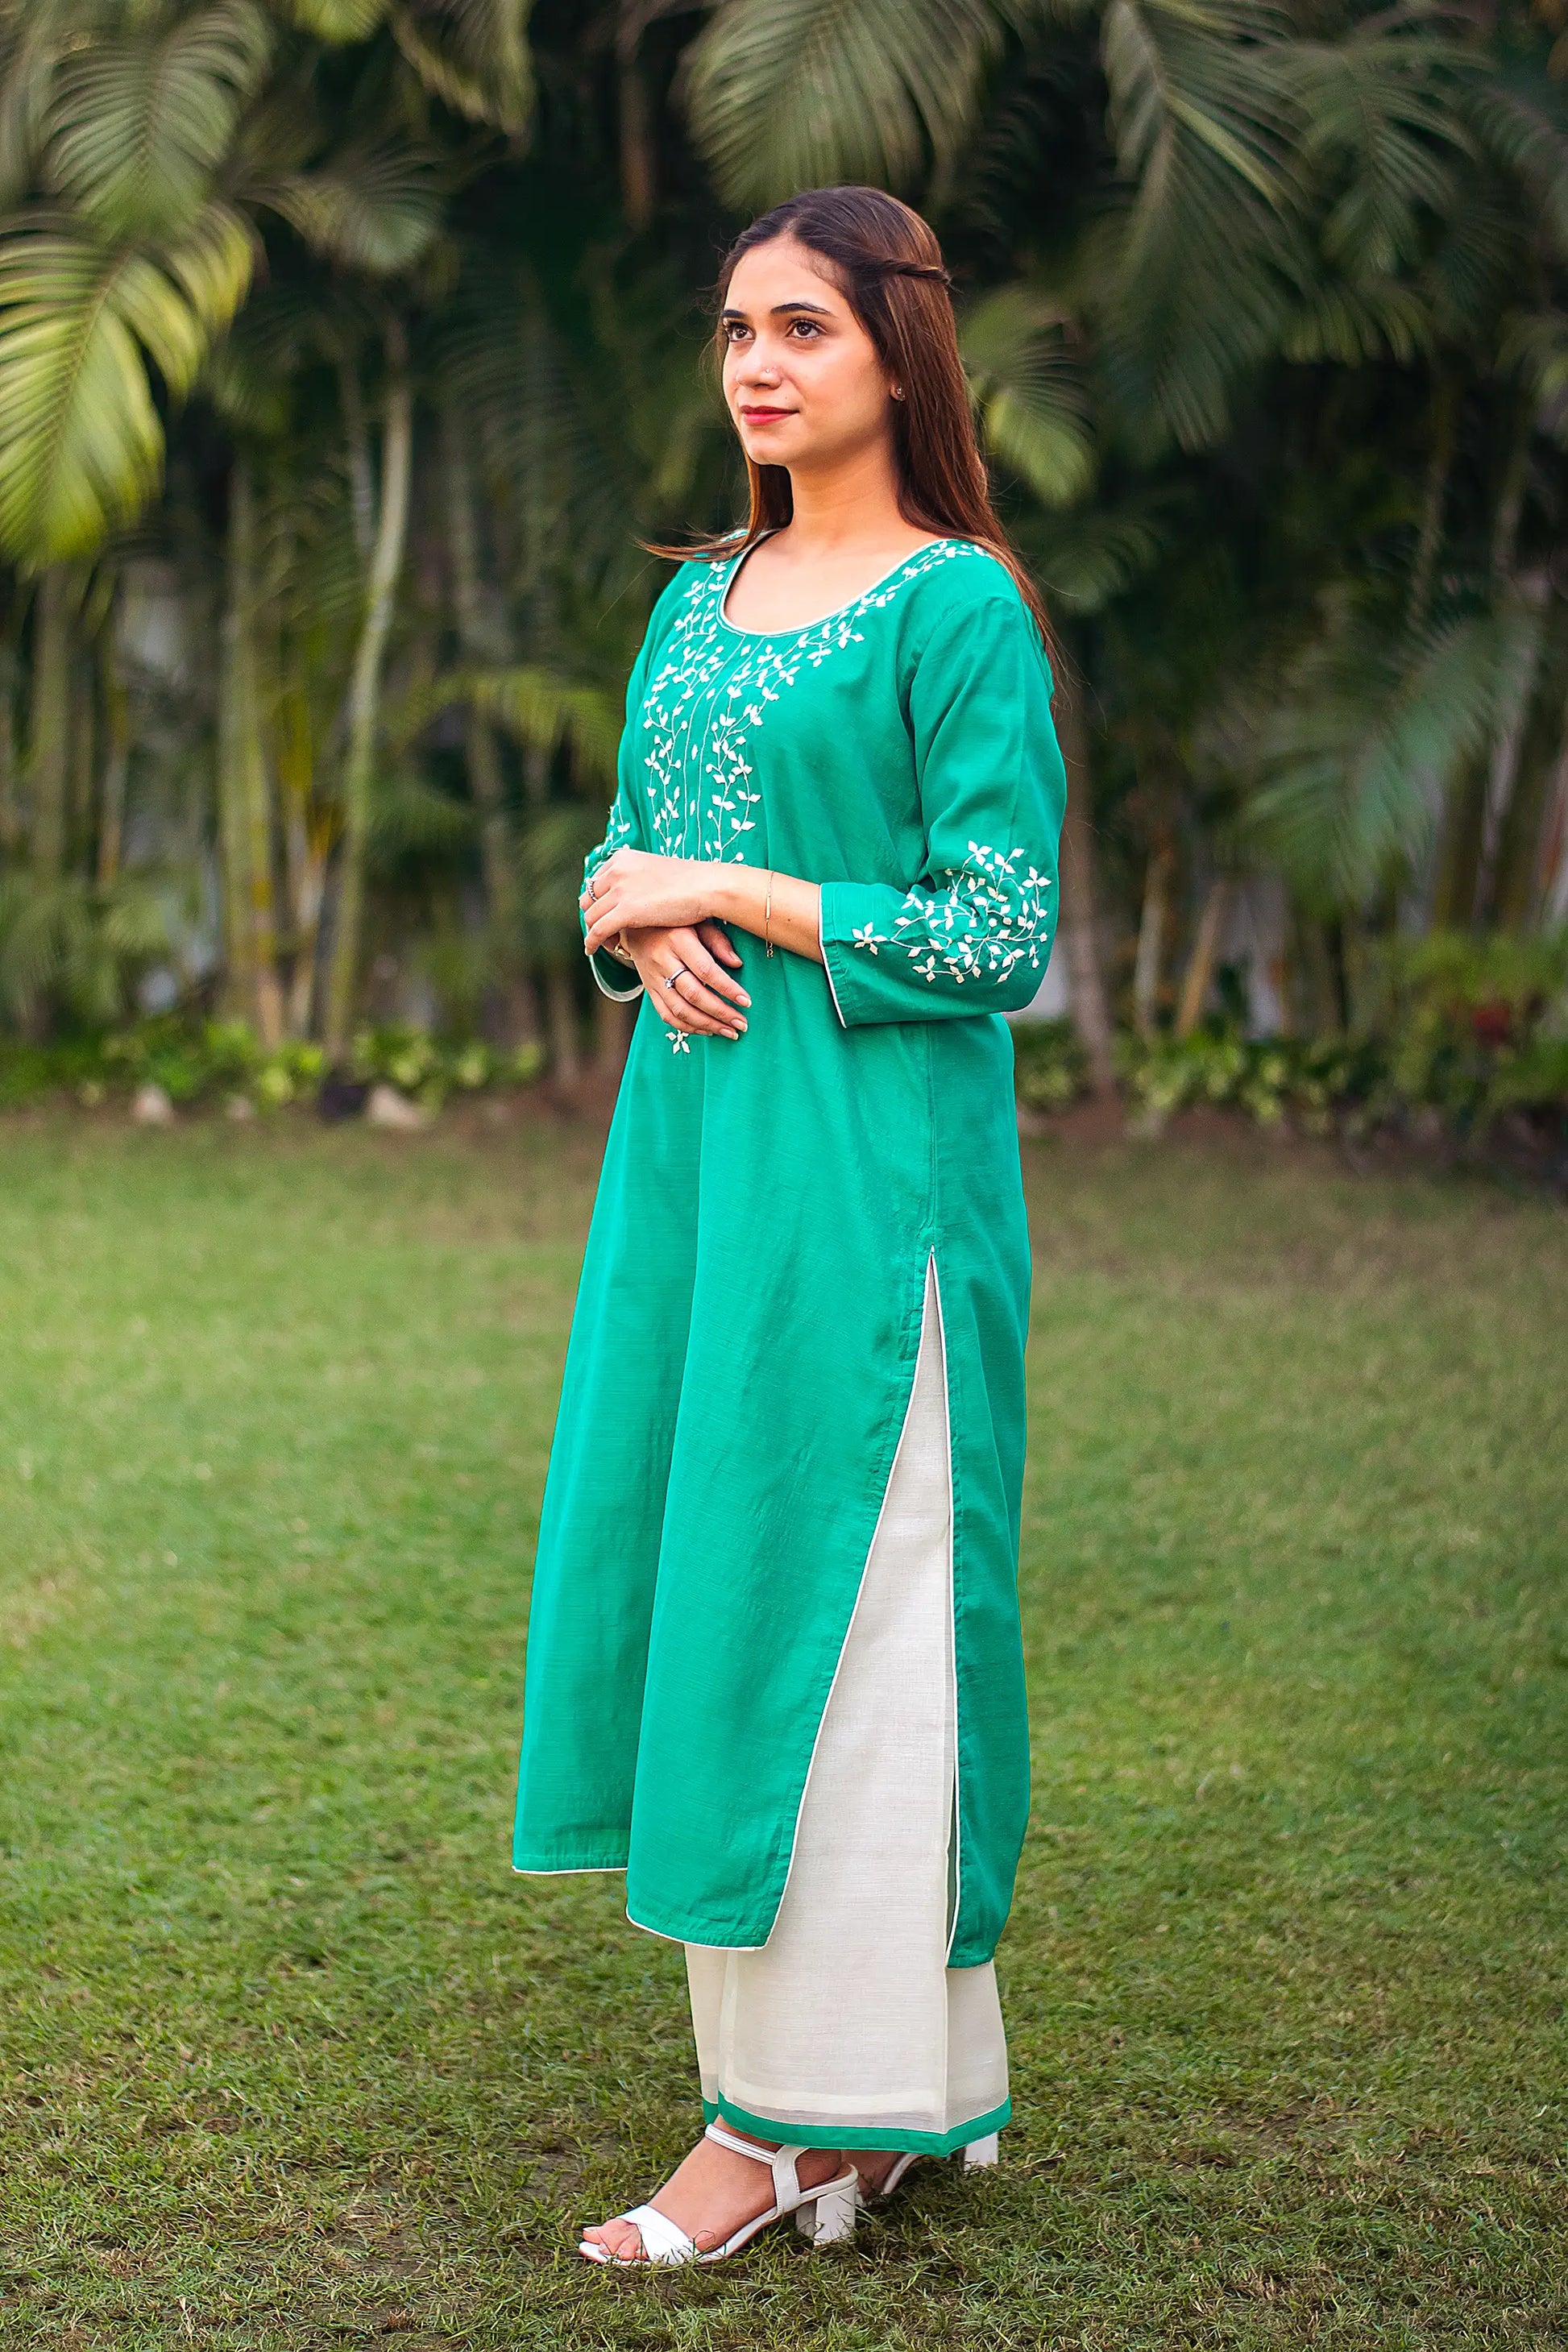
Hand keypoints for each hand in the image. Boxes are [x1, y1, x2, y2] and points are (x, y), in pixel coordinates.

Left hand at [581, 850, 727, 955]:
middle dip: (593, 916)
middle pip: (589, 899)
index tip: (604, 914)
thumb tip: (633, 893)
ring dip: (594, 932)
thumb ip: (639, 878)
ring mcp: (619, 890)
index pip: (596, 882)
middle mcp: (616, 870)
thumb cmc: (690, 882)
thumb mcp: (656, 871)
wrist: (706, 887)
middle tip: (603, 931)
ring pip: (591, 916)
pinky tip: (592, 950)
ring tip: (606, 944)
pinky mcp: (624, 911)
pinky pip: (597, 930)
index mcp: (622, 858)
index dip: (597, 901)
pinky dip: (592, 942)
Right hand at [623, 922, 749, 1039]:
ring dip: (707, 1025)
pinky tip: (707, 1030)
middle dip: (720, 1012)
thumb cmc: (674, 921)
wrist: (634, 924)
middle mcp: (663, 961)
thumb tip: (737, 963)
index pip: (705, 970)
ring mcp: (653, 978)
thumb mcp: (698, 921)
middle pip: (693, 994)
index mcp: (678, 940)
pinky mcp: (649, 990)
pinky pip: (666, 1015)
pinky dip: (688, 1027)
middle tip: (741, 1023)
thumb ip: (717, 940)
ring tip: (729, 1031)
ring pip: (679, 1010)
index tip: (746, 1000)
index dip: (727, 988)